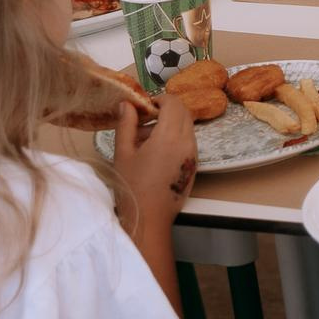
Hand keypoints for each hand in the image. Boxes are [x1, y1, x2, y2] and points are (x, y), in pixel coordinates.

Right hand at [112, 93, 197, 231]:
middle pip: (183, 112)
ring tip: (145, 140)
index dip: (160, 99)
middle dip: (165, 110)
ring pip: (187, 126)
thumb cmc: (132, 187)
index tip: (145, 107)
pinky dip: (176, 137)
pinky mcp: (194, 165)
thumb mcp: (123, 153)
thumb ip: (126, 124)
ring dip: (170, 124)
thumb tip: (127, 103)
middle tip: (144, 121)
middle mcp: (187, 142)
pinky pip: (188, 141)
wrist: (149, 219)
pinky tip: (156, 152)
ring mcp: (193, 154)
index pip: (173, 103)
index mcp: (169, 136)